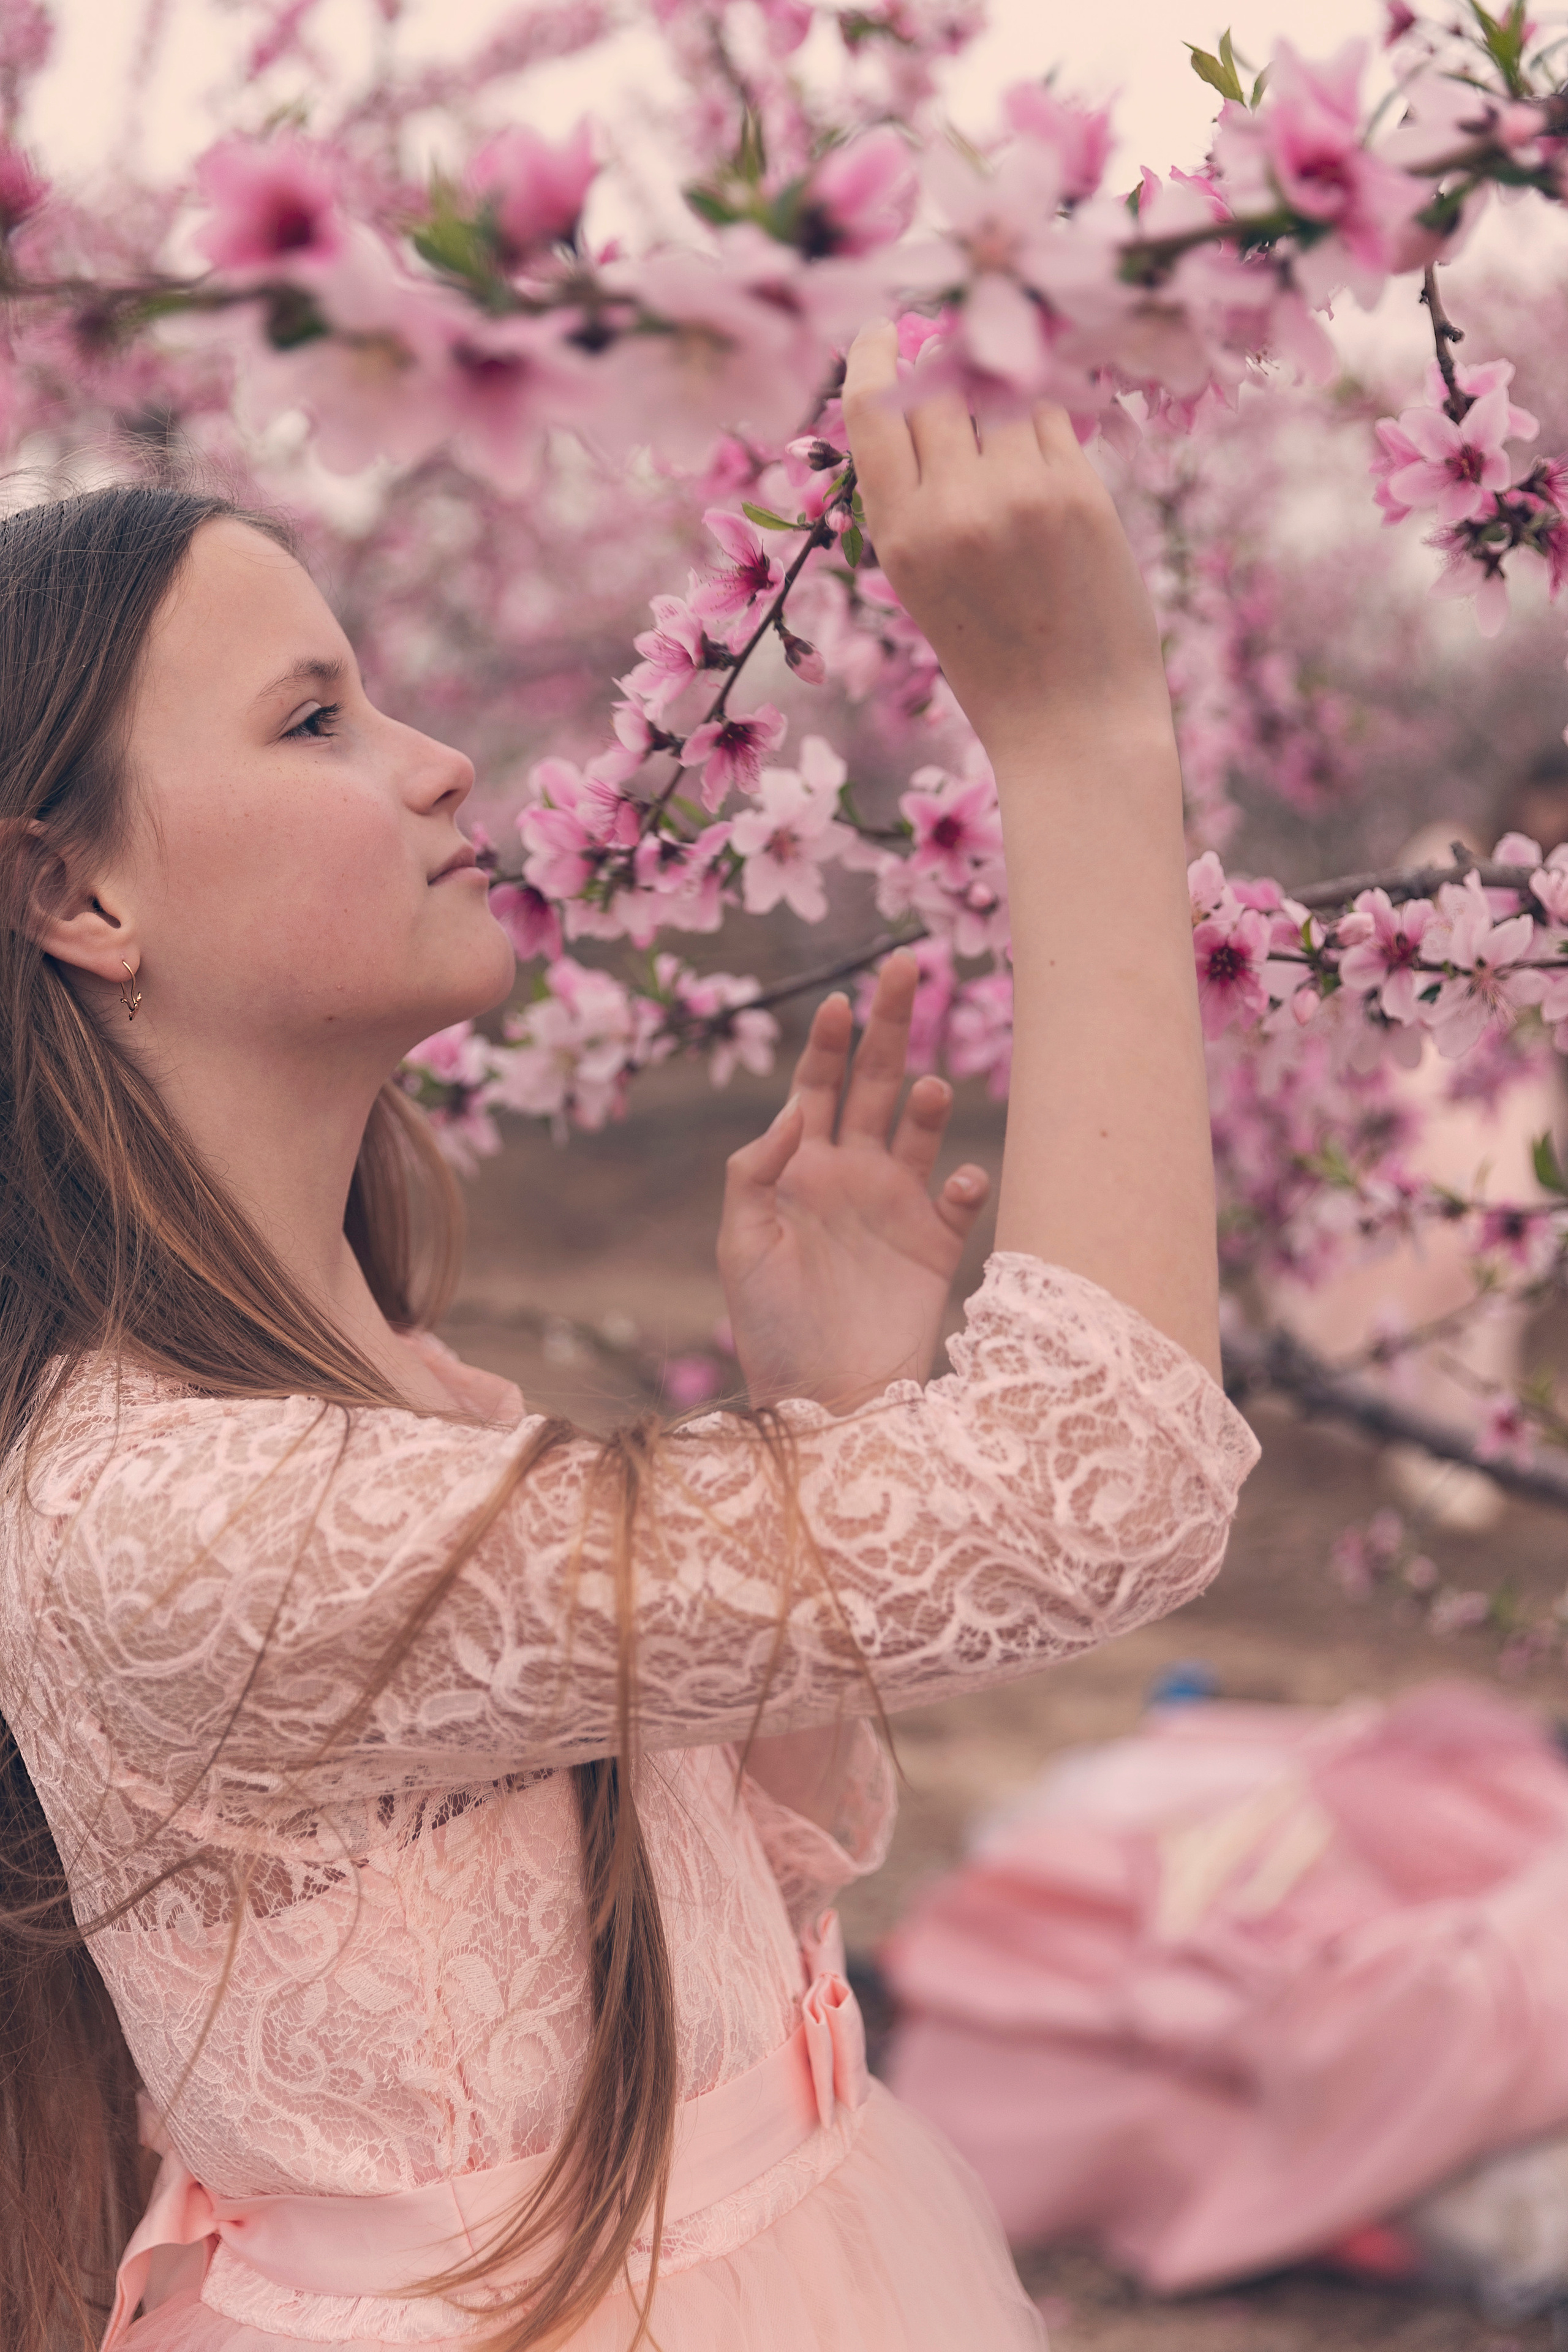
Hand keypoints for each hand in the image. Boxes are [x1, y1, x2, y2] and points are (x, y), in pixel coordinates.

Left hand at [717, 954, 990, 1411]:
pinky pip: (960, 1197)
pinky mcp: (935, 1248)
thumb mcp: (742, 1245)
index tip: (840, 998)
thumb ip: (757, 1170)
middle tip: (907, 963)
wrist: (824, 1401)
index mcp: (799, 1171)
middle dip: (890, 1023)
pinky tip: (958, 1179)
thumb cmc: (770, 1328)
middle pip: (874, 1082)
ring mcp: (896, 1208)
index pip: (816, 1087)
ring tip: (924, 1090)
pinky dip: (965, 1181)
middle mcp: (851, 1177)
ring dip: (925, 1102)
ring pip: (919, 1129)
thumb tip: (794, 1104)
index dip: (828, 1041)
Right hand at [841, 323, 1171, 765]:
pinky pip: (1055, 418)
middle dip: (946, 369)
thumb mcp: (924, 587)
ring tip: (1012, 432)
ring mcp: (1020, 494)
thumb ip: (915, 501)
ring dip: (1003, 393)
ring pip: (1001, 392)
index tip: (885, 328)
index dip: (877, 356)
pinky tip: (1049, 459)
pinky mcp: (1080, 492)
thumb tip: (923, 399)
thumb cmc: (996, 662)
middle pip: (938, 387)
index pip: (872, 409)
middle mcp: (952, 505)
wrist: (1073, 726)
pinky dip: (1048, 422)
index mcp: (899, 536)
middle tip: (962, 365)